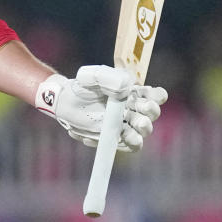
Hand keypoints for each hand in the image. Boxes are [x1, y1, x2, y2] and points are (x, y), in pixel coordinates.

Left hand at [35, 65, 166, 151]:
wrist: (65, 103)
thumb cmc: (81, 86)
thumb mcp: (91, 76)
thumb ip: (108, 77)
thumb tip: (126, 86)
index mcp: (134, 92)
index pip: (156, 95)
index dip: (157, 96)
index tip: (146, 97)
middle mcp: (134, 109)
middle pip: (153, 113)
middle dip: (149, 112)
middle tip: (139, 112)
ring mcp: (126, 124)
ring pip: (143, 131)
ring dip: (141, 131)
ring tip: (130, 128)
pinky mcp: (117, 138)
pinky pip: (130, 145)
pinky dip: (125, 143)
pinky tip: (114, 137)